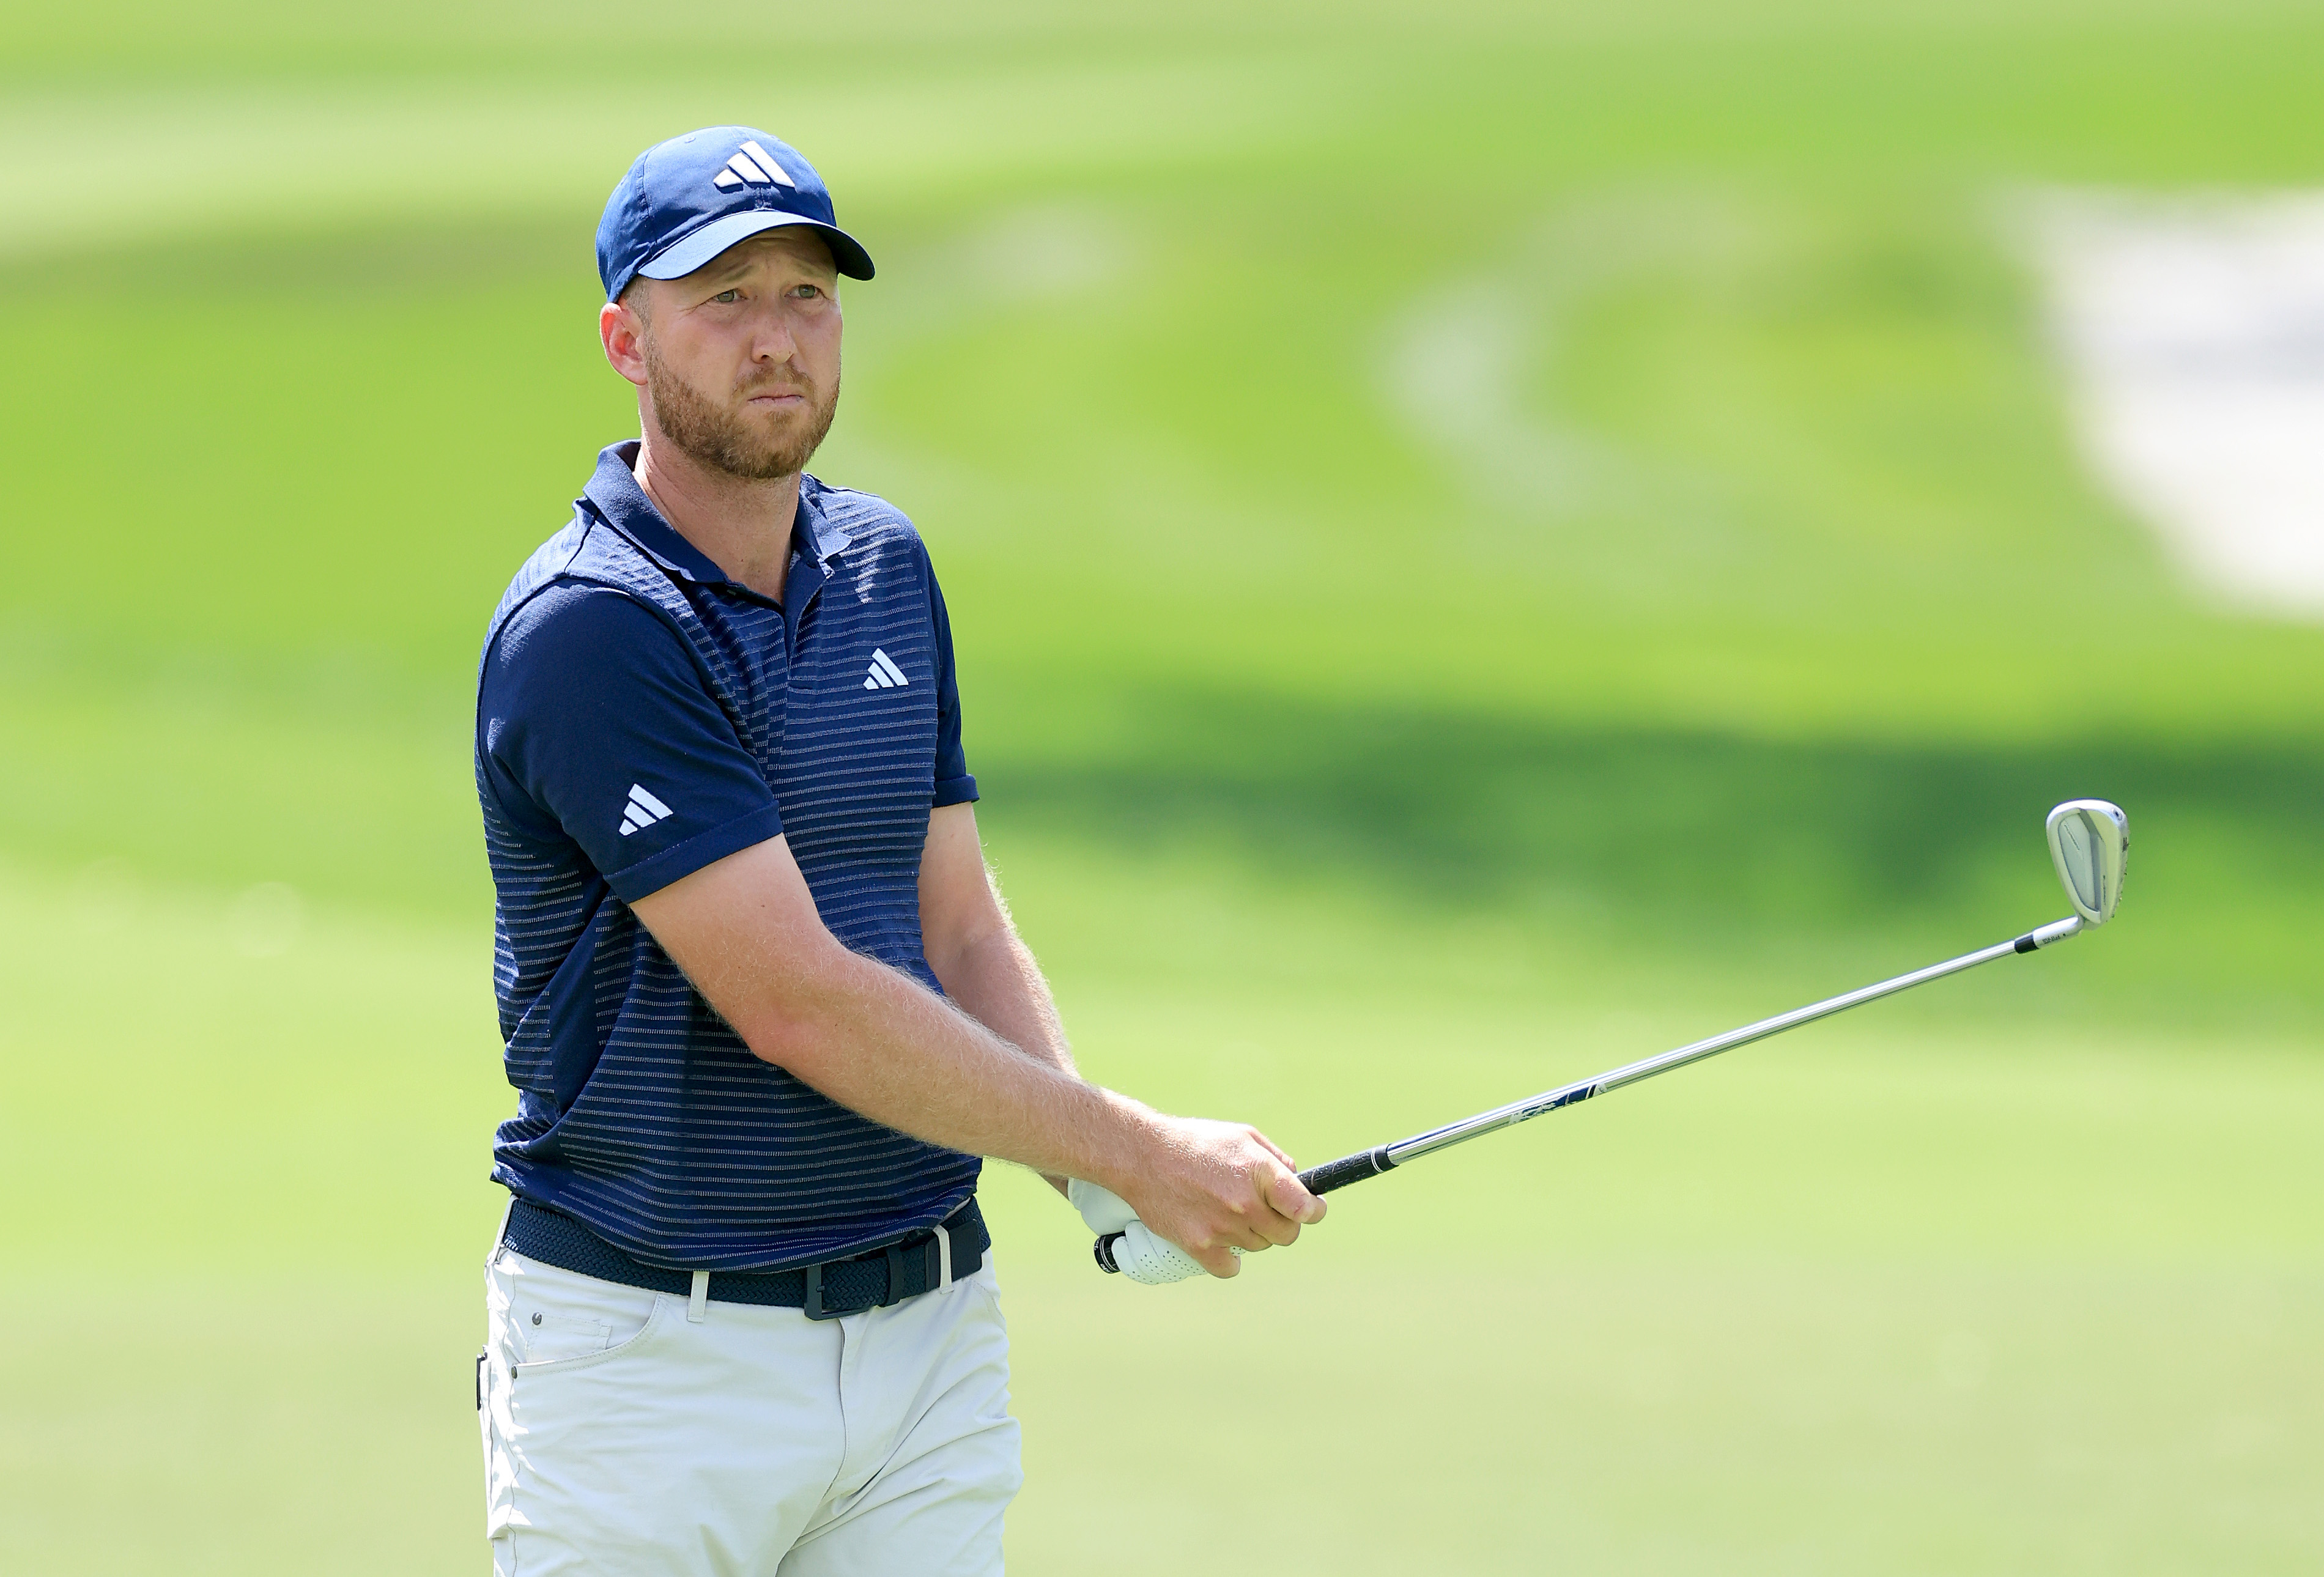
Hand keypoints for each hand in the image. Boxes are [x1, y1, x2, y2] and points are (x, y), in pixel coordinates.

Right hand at [1114, 1117, 1325, 1277]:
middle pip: (1286, 1234)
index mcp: (1260, 1173)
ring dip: (1250, 1233)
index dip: (1314, 1211)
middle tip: (1264, 1209)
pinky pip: (1231, 1268)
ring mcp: (1221, 1227)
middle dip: (1282, 1222)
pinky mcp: (1199, 1246)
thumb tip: (1298, 1182)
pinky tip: (1219, 1237)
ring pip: (1258, 1246)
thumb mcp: (1242, 1136)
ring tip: (1227, 1210)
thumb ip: (1275, 1160)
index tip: (1311, 1209)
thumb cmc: (1196, 1142)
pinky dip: (1228, 1257)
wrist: (1143, 1156)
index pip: (1305, 1209)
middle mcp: (1244, 1203)